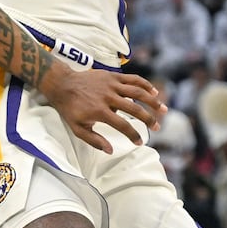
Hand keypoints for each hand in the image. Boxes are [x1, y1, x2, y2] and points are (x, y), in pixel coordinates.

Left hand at [40, 67, 166, 153]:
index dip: (133, 135)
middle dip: (149, 119)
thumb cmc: (70, 108)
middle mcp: (108, 97)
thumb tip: (110, 150)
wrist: (63, 84)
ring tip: (163, 109)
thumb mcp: (77, 128)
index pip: (122, 125)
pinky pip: (132, 79)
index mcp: (100, 111)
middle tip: (158, 127)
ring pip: (137, 92)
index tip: (140, 142)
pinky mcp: (112, 76)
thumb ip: (94, 140)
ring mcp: (111, 85)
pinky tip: (154, 91)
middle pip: (134, 108)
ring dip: (152, 101)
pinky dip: (144, 84)